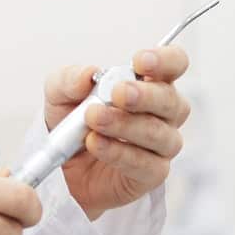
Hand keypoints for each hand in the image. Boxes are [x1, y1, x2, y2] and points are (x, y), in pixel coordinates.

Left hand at [43, 46, 191, 221]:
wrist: (63, 164)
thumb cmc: (74, 120)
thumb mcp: (60, 94)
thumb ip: (70, 79)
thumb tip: (87, 74)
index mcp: (150, 83)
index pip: (174, 64)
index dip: (165, 60)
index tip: (140, 61)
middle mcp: (163, 113)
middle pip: (172, 100)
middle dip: (145, 95)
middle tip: (117, 93)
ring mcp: (162, 145)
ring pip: (158, 133)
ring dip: (125, 124)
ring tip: (94, 118)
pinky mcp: (152, 173)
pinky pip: (145, 164)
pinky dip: (118, 152)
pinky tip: (96, 143)